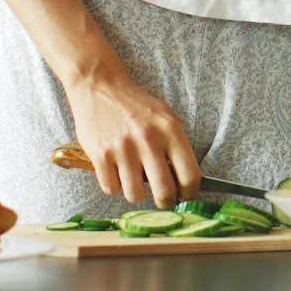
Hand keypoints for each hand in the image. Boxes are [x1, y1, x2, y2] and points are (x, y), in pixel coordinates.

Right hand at [65, 72, 201, 207]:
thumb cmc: (136, 106)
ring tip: (134, 179)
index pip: (190, 175)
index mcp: (170, 130)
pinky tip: (116, 171)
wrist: (100, 88)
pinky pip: (111, 188)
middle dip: (166, 202)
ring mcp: (123, 149)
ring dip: (136, 193)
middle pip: (165, 192)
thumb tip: (186, 182)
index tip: (185, 196)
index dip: (190, 193)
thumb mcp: (165, 118)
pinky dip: (114, 185)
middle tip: (163, 200)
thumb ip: (176, 146)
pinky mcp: (100, 155)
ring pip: (135, 195)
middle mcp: (148, 140)